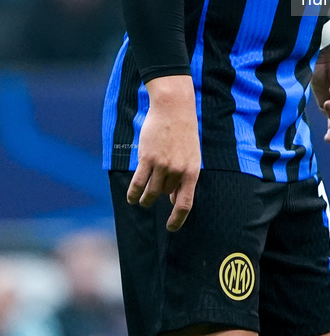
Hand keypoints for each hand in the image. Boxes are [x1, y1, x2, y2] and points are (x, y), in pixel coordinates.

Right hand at [126, 75, 200, 231]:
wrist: (174, 107)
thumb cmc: (184, 130)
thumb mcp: (191, 154)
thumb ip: (184, 176)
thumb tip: (173, 198)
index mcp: (192, 171)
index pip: (185, 204)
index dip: (177, 220)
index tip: (171, 228)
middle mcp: (178, 171)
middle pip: (164, 195)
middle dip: (159, 197)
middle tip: (153, 196)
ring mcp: (162, 165)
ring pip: (150, 193)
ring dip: (144, 199)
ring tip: (141, 200)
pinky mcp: (147, 158)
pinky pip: (137, 183)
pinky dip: (133, 193)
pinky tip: (131, 198)